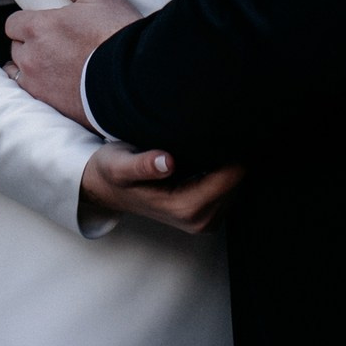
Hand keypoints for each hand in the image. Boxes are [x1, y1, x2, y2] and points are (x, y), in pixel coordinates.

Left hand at [2, 0, 139, 128]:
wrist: (138, 80)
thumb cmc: (119, 34)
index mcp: (38, 28)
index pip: (13, 23)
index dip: (29, 22)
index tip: (47, 25)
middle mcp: (32, 58)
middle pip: (17, 48)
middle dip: (31, 45)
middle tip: (58, 45)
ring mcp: (39, 86)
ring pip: (19, 75)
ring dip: (32, 70)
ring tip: (57, 67)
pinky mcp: (50, 108)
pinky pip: (32, 98)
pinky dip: (42, 92)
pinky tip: (61, 88)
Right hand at [79, 142, 246, 235]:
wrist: (108, 189)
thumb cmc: (113, 172)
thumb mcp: (119, 165)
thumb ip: (142, 165)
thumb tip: (167, 162)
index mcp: (185, 208)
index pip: (230, 177)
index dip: (232, 149)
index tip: (225, 125)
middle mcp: (199, 220)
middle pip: (238, 181)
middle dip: (232, 154)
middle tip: (218, 126)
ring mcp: (205, 220)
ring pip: (236, 185)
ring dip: (228, 162)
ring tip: (210, 138)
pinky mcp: (208, 215)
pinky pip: (229, 189)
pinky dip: (223, 171)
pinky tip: (207, 154)